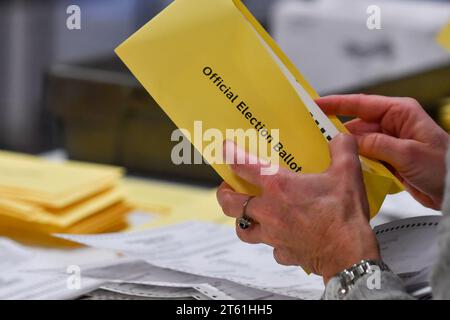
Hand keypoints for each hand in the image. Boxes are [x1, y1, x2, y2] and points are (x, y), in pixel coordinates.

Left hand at [217, 135, 380, 282]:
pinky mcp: (283, 253)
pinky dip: (273, 242)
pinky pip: (270, 248)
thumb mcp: (348, 172)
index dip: (231, 155)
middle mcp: (268, 211)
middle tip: (229, 187)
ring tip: (248, 214)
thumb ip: (342, 149)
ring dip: (242, 221)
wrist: (349, 254)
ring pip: (243, 230)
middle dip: (225, 194)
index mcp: (279, 186)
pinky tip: (283, 237)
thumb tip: (340, 137)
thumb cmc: (343, 214)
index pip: (244, 166)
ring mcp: (272, 235)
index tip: (225, 149)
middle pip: (230, 203)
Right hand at [317, 94, 448, 209]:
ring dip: (347, 149)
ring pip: (359, 142)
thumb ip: (377, 144)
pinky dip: (355, 162)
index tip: (315, 104)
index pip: (361, 104)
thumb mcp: (409, 154)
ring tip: (325, 153)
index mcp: (400, 113)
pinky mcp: (388, 158)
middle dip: (337, 131)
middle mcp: (393, 124)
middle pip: (356, 124)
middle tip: (314, 137)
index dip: (336, 103)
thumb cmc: (444, 167)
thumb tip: (350, 139)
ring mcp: (389, 142)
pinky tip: (344, 167)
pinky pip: (365, 157)